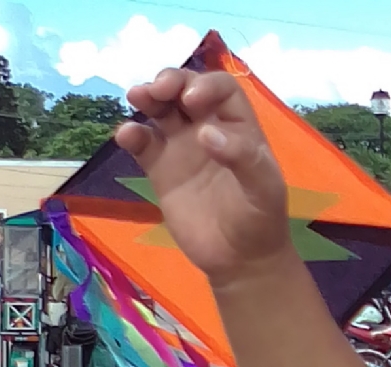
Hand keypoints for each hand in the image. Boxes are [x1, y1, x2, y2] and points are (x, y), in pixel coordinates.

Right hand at [115, 69, 291, 285]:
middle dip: (170, 81)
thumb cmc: (260, 221)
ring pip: (161, 109)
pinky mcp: (160, 170)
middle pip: (185, 89)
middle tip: (156, 90)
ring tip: (137, 97)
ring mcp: (182, 148)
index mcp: (239, 127)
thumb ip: (243, 158)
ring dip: (147, 96)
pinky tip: (126, 136)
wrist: (240, 261)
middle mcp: (209, 129)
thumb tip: (205, 133)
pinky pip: (142, 142)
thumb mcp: (264, 190)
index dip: (205, 85)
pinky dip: (131, 133)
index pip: (221, 89)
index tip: (191, 100)